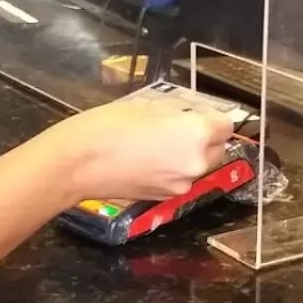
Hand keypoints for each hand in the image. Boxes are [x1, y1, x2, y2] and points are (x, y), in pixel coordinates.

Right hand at [46, 94, 234, 203]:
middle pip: (218, 148)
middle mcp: (196, 163)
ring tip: (157, 143)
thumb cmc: (108, 125)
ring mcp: (181, 185)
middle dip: (204, 138)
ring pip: (198, 166)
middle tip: (177, 127)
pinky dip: (172, 170)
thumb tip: (192, 114)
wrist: (76, 165)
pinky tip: (146, 159)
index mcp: (196, 134)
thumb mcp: (148, 104)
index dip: (212, 117)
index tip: (197, 113)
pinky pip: (179, 179)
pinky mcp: (165, 198)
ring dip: (187, 155)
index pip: (226, 125)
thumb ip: (179, 111)